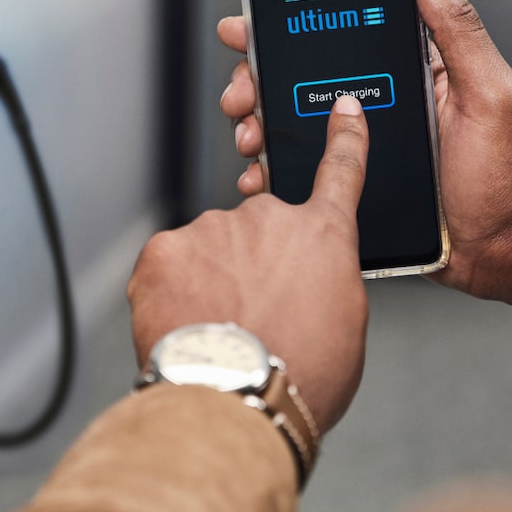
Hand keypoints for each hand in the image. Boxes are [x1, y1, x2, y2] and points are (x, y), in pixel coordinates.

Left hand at [128, 96, 369, 434]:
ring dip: (211, 281)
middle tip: (252, 317)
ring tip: (220, 332)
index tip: (344, 109)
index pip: (341, 172)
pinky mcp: (165, 249)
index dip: (345, 137)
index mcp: (323, 236)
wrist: (234, 401)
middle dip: (251, 265)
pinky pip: (170, 265)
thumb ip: (328, 280)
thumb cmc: (298, 377)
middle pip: (257, 231)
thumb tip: (309, 277)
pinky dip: (174, 293)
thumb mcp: (346, 327)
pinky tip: (187, 326)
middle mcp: (268, 219)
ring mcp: (213, 229)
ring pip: (210, 250)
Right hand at [218, 0, 511, 305]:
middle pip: (295, 77)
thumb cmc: (506, 175)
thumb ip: (459, 30)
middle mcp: (374, 101)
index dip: (284, 22)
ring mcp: (356, 144)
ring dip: (255, 124)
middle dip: (255, 79)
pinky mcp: (347, 184)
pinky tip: (260, 176)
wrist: (502, 252)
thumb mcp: (489, 93)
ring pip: (287, 123)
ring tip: (250, 137)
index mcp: (404, 69)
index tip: (248, 23)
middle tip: (243, 93)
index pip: (336, 31)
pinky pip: (297, 172)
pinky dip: (269, 172)